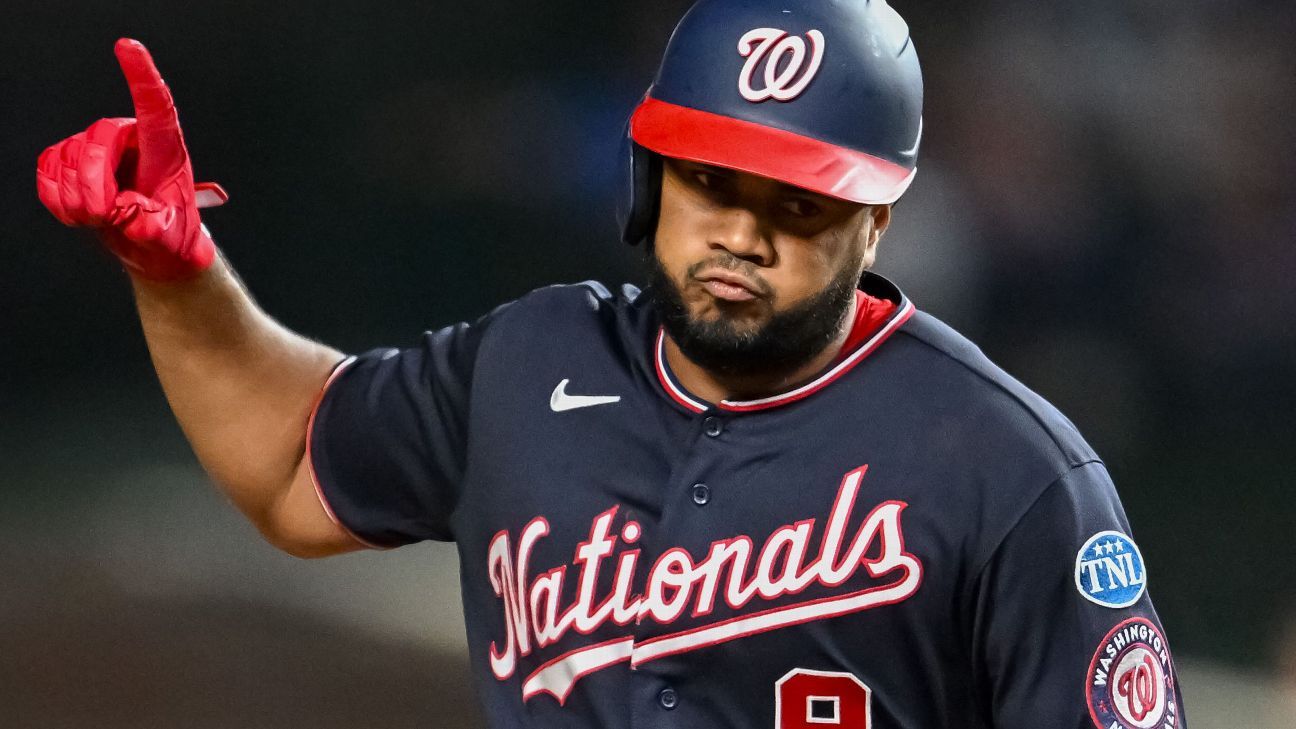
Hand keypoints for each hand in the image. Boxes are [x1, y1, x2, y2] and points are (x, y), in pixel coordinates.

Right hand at [36, 38, 227, 280]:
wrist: (149, 246)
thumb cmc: (169, 234)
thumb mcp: (171, 237)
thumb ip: (154, 228)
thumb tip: (134, 220)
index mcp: (164, 148)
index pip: (154, 104)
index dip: (141, 74)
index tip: (128, 46)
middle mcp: (129, 138)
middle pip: (97, 139)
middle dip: (93, 182)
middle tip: (104, 217)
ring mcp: (95, 147)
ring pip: (68, 157)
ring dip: (78, 198)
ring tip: (101, 218)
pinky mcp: (69, 161)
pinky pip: (47, 170)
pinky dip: (58, 198)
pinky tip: (81, 213)